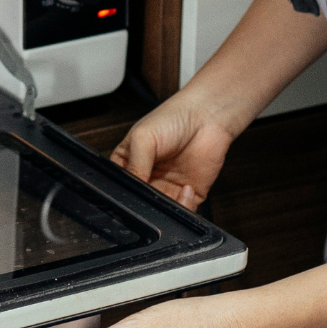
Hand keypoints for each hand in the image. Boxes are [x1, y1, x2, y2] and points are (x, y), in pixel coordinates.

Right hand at [110, 94, 235, 209]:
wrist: (206, 116)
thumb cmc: (172, 118)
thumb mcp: (142, 138)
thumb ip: (134, 165)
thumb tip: (133, 188)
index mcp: (129, 165)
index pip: (120, 187)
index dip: (123, 193)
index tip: (130, 192)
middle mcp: (147, 179)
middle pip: (139, 203)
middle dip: (144, 202)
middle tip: (150, 193)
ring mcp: (168, 187)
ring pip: (160, 211)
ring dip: (163, 208)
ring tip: (168, 192)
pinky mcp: (189, 194)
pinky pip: (182, 211)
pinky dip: (183, 207)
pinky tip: (185, 189)